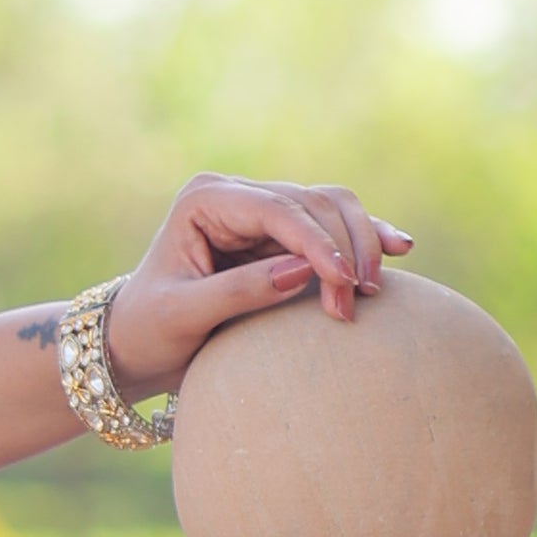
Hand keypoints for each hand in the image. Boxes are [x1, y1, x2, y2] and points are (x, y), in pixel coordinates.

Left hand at [102, 176, 409, 396]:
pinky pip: (334, 225)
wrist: (136, 343)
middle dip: (342, 249)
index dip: (316, 242)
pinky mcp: (281, 233)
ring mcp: (261, 209)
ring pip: (331, 207)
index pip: (276, 209)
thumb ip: (238, 292)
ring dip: (360, 244)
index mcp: (204, 199)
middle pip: (311, 202)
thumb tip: (303, 272)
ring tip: (373, 290)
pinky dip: (365, 237)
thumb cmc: (150, 329)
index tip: (343, 283)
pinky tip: (400, 248)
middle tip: (355, 305)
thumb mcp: (183, 315)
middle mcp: (235, 193)